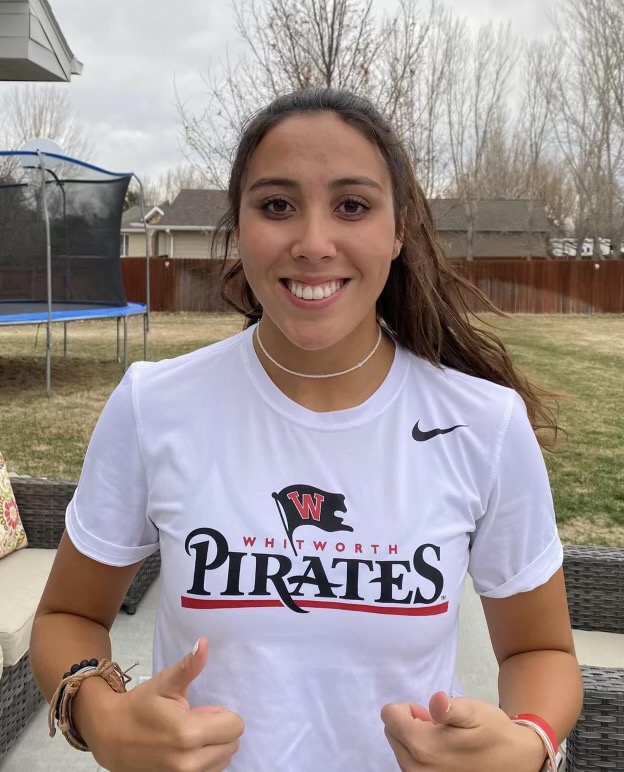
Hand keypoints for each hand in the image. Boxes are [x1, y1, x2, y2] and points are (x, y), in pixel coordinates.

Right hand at [80, 638, 243, 770]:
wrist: (110, 736)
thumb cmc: (140, 706)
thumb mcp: (165, 683)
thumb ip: (189, 666)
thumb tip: (204, 643)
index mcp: (188, 733)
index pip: (235, 726)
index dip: (221, 714)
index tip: (200, 710)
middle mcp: (189, 762)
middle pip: (232, 745)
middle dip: (219, 731)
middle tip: (193, 722)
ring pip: (223, 761)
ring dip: (213, 748)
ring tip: (188, 737)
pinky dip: (204, 762)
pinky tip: (185, 751)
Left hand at [381, 692, 546, 771]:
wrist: (515, 762)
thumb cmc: (492, 732)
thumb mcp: (474, 712)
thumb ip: (450, 708)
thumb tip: (435, 700)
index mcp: (423, 747)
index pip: (389, 715)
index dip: (410, 709)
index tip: (432, 715)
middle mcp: (415, 768)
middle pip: (392, 731)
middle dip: (412, 724)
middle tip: (441, 728)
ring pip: (399, 747)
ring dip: (416, 740)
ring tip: (446, 742)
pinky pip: (409, 763)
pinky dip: (421, 755)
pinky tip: (445, 755)